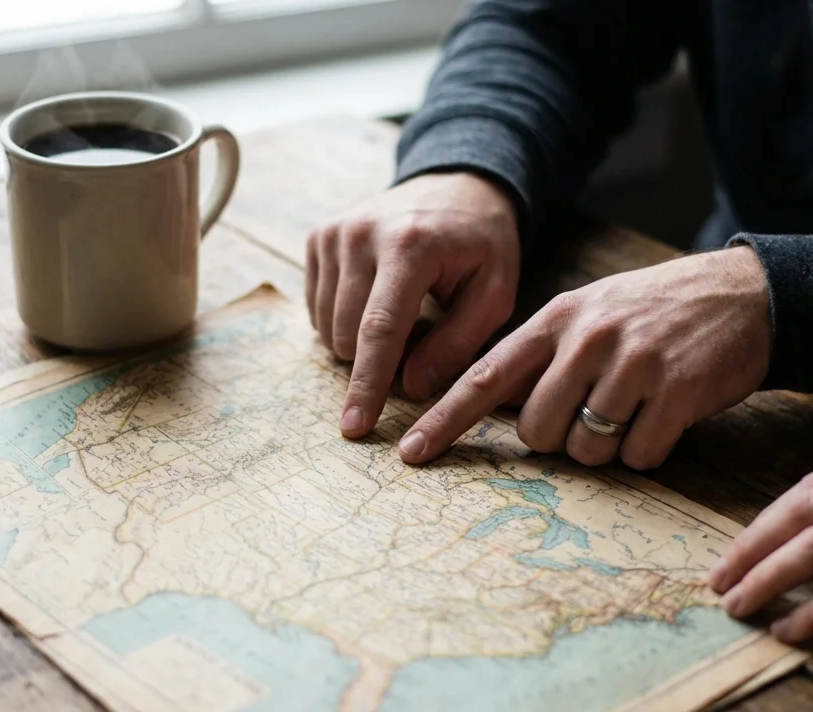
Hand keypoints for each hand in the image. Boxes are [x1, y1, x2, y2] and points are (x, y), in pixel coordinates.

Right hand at [306, 172, 519, 437]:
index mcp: (410, 245)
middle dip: (377, 359)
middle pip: (349, 333)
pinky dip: (345, 320)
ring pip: (327, 326)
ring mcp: (333, 233)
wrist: (456, 183)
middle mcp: (361, 234)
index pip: (380, 329)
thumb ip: (458, 344)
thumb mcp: (495, 293)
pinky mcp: (317, 237)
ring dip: (361, 340)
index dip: (367, 384)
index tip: (355, 427)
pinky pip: (317, 308)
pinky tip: (377, 300)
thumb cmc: (480, 243)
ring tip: (404, 314)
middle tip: (421, 335)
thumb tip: (411, 388)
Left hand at [397, 246, 771, 469]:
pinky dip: (649, 449)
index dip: (445, 420)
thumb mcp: (590, 313)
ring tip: (637, 406)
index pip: (485, 377)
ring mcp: (632, 364)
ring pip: (587, 449)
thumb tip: (489, 405)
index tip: (412, 453)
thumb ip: (541, 355)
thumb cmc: (655, 313)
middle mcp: (587, 338)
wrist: (744, 294)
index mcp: (557, 319)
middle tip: (596, 410)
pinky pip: (638, 455)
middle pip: (537, 431)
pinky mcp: (676, 391)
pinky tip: (667, 414)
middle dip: (561, 437)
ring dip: (608, 446)